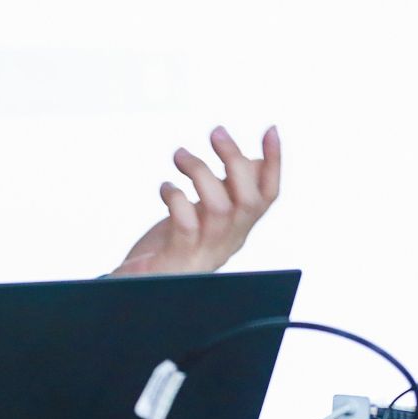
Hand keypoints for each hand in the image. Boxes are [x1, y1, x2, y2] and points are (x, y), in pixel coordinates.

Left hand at [110, 124, 280, 276]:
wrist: (143, 289)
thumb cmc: (174, 246)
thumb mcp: (207, 215)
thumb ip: (227, 191)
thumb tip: (252, 158)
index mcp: (238, 228)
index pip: (268, 196)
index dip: (275, 163)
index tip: (271, 129)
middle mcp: (227, 241)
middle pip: (248, 200)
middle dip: (235, 160)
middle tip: (215, 133)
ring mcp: (204, 251)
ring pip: (218, 208)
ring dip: (200, 172)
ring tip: (180, 155)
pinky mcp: (177, 257)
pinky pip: (185, 225)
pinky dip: (176, 198)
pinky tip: (165, 188)